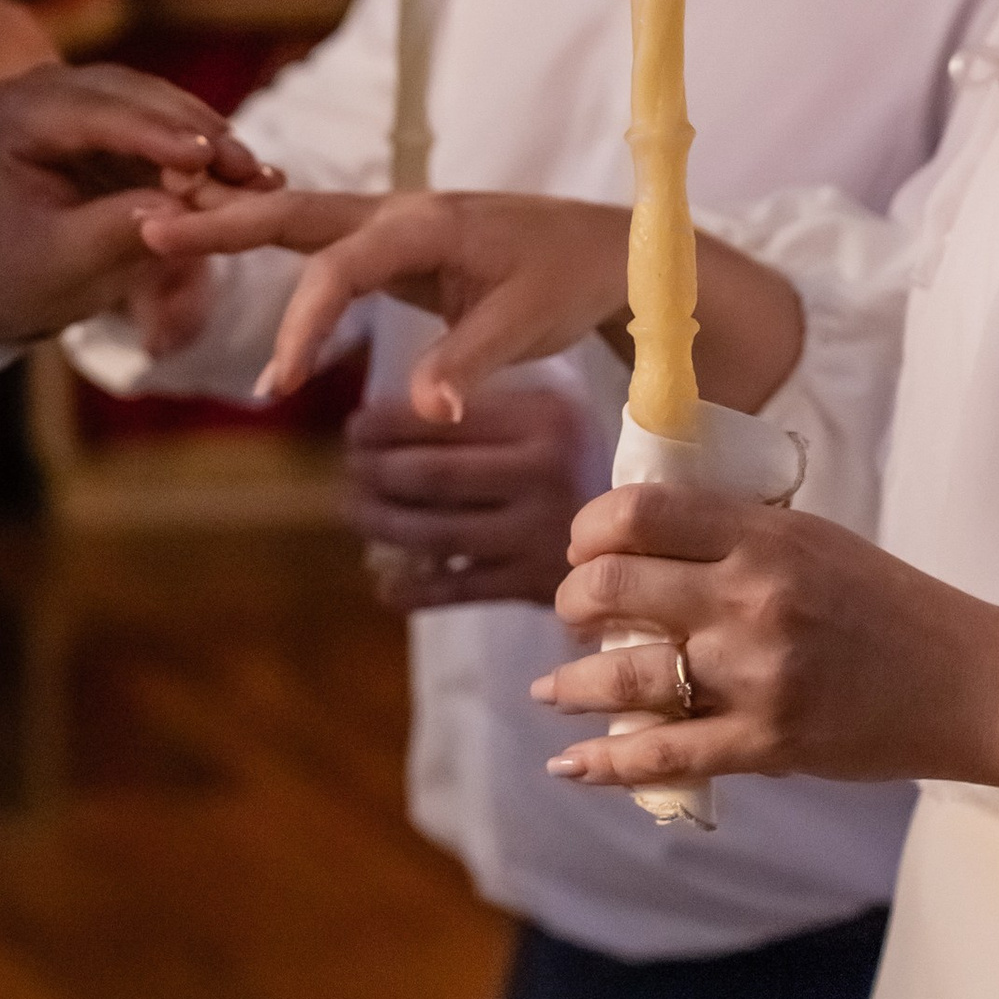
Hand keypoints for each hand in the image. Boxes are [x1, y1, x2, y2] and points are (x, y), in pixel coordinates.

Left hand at [0, 66, 277, 345]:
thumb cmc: (17, 277)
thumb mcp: (62, 264)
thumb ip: (116, 230)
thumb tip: (181, 202)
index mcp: (13, 116)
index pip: (94, 115)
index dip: (156, 134)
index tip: (210, 158)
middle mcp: (42, 88)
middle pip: (133, 96)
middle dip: (195, 132)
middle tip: (251, 168)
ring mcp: (76, 94)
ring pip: (156, 101)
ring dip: (207, 136)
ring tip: (256, 174)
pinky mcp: (107, 112)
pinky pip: (163, 119)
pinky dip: (201, 144)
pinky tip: (242, 170)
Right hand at [139, 184, 632, 417]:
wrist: (607, 251)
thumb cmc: (569, 282)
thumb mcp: (528, 326)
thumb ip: (468, 364)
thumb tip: (427, 414)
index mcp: (425, 223)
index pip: (337, 269)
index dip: (300, 326)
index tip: (278, 387)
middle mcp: (397, 211)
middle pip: (293, 213)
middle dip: (223, 221)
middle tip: (152, 227)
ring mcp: (391, 223)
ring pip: (298, 219)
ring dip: (234, 223)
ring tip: (164, 230)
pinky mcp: (392, 244)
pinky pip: (317, 241)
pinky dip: (266, 237)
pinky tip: (225, 244)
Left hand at [345, 380, 582, 608]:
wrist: (650, 535)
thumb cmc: (581, 462)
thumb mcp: (551, 414)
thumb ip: (485, 408)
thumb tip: (386, 417)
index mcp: (544, 421)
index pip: (446, 420)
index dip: (386, 425)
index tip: (353, 428)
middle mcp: (541, 475)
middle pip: (433, 476)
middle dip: (375, 473)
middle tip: (348, 471)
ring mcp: (538, 536)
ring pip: (436, 532)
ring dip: (382, 524)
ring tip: (355, 512)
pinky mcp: (534, 585)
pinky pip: (459, 589)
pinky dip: (415, 590)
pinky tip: (384, 586)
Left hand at [531, 482, 998, 818]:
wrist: (972, 682)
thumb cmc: (892, 604)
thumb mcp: (813, 539)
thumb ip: (733, 534)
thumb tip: (639, 536)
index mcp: (763, 535)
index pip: (636, 513)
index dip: (588, 529)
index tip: (583, 546)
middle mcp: (751, 597)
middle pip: (611, 586)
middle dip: (571, 602)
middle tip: (574, 613)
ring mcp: (756, 675)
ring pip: (623, 676)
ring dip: (570, 684)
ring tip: (551, 689)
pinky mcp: (769, 743)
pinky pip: (665, 754)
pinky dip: (605, 763)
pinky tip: (569, 763)